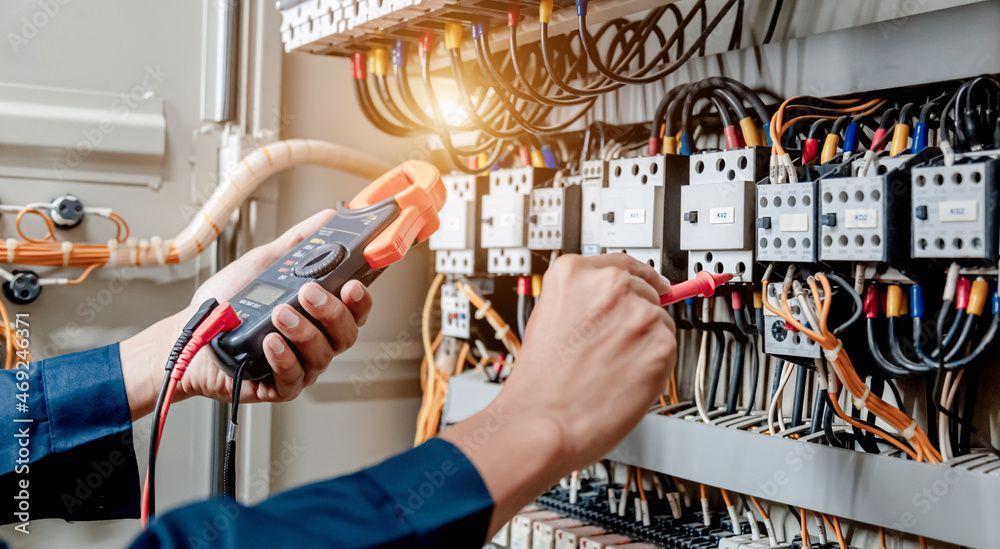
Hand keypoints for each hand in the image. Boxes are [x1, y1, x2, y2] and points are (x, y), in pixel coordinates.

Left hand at [120, 210, 372, 418]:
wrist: (189, 333)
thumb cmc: (227, 303)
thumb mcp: (265, 263)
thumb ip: (299, 242)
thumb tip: (327, 218)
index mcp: (319, 314)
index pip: (355, 310)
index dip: (360, 300)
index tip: (352, 284)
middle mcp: (316, 340)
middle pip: (346, 333)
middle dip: (331, 312)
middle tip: (308, 292)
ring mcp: (300, 365)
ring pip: (322, 355)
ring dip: (304, 332)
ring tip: (279, 313)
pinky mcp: (279, 386)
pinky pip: (293, 377)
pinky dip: (284, 358)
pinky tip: (270, 342)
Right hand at [442, 253, 676, 533]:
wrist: (542, 422)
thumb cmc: (540, 382)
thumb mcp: (548, 317)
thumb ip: (582, 300)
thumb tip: (616, 300)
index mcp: (574, 273)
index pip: (621, 263)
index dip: (638, 277)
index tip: (650, 283)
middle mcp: (609, 285)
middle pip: (645, 291)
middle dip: (636, 317)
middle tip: (614, 347)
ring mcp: (638, 313)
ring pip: (660, 321)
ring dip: (646, 342)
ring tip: (612, 368)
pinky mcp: (661, 344)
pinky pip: (668, 349)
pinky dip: (654, 365)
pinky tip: (625, 379)